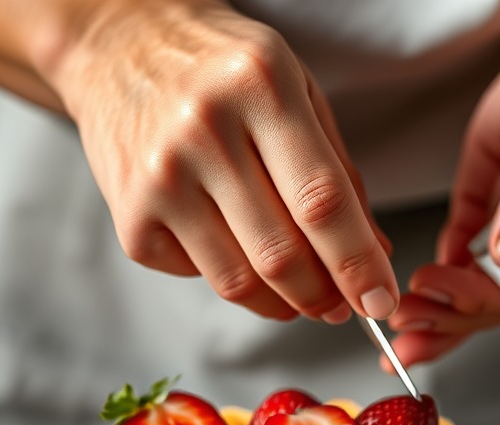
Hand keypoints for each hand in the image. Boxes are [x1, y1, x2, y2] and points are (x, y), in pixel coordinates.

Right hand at [50, 0, 396, 321]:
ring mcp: (160, 176)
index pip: (322, 200)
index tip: (379, 302)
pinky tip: (233, 246)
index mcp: (260, 86)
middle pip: (281, 255)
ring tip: (298, 293)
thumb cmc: (220, 70)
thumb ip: (339, 174)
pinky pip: (199, 277)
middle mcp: (203, 128)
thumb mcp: (297, 92)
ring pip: (240, 281)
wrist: (119, 45)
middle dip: (323, 297)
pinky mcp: (131, 216)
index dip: (356, 264)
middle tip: (340, 305)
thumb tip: (374, 255)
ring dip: (282, 302)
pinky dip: (230, 276)